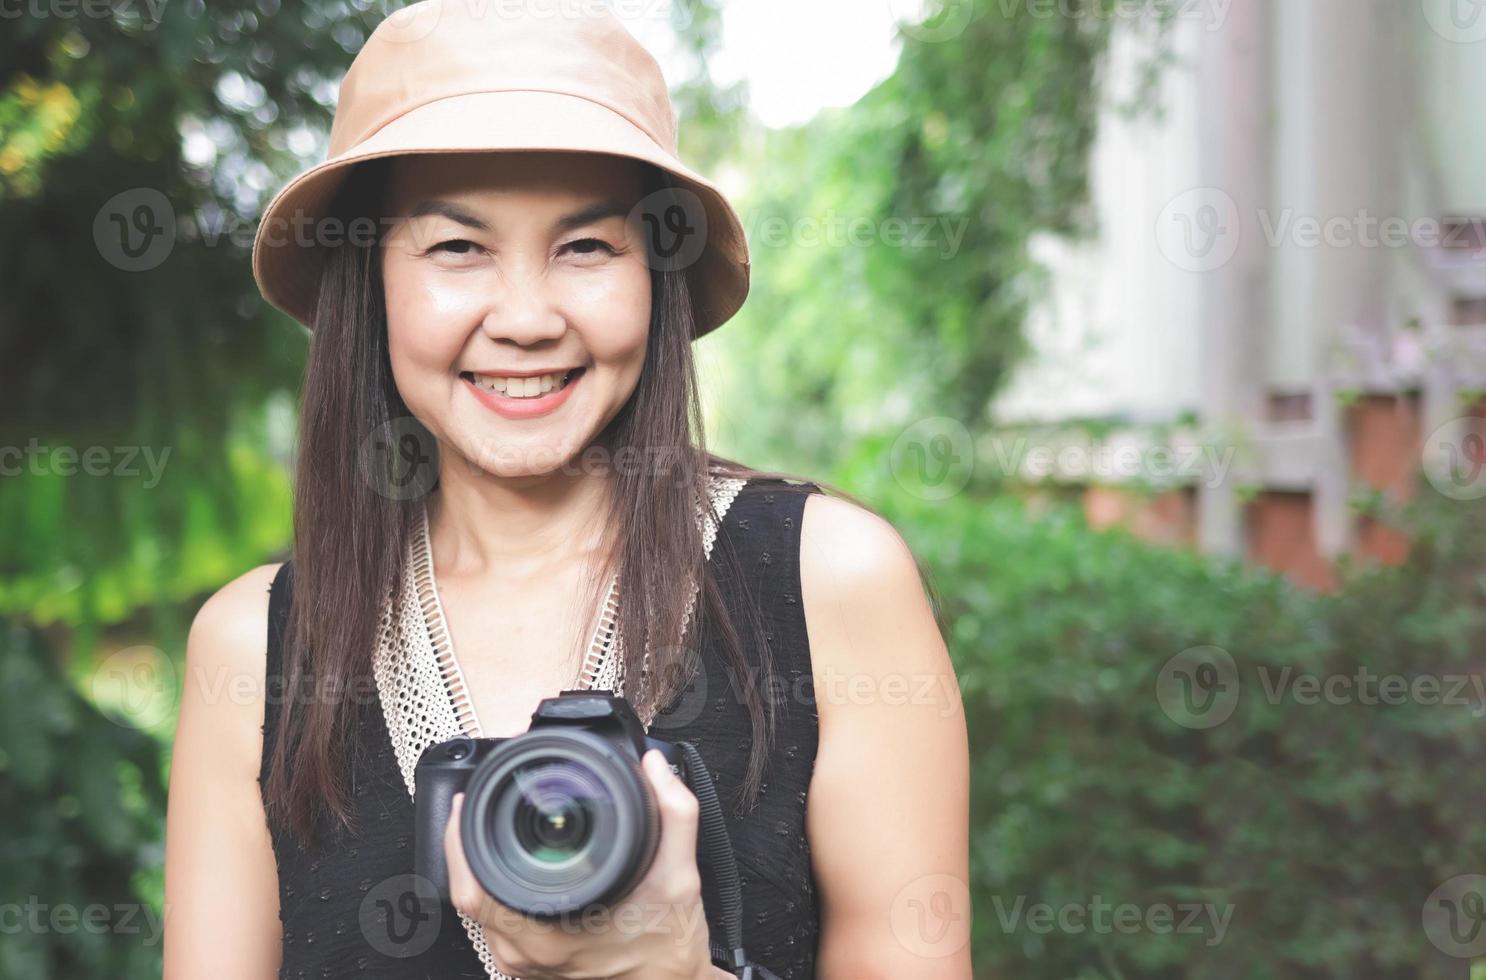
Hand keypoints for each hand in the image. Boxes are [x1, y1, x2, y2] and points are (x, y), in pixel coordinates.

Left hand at [444, 749, 719, 979]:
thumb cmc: (669, 945)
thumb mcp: (680, 874)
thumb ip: (674, 813)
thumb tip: (654, 767)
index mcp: (551, 932)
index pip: (475, 886)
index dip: (460, 839)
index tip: (465, 802)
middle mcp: (530, 953)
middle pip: (468, 895)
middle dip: (466, 846)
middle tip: (472, 807)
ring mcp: (526, 965)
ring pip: (479, 912)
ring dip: (479, 870)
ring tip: (490, 830)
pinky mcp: (530, 969)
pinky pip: (495, 927)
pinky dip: (495, 893)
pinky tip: (512, 868)